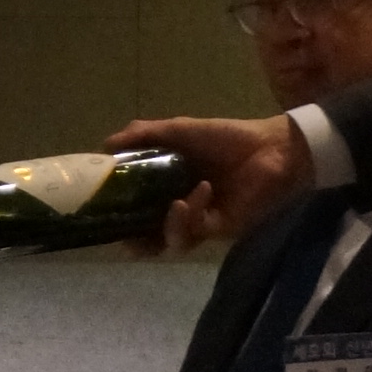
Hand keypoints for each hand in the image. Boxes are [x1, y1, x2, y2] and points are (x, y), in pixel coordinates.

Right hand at [107, 113, 310, 249]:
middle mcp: (180, 205)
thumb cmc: (224, 137)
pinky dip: (193, 214)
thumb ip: (142, 135)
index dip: (119, 213)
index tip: (100, 211)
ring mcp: (201, 219)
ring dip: (168, 226)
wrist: (270, 148)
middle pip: (151, 234)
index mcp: (167, 184)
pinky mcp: (222, 228)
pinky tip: (199, 193)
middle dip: (137, 242)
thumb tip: (104, 146)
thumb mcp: (177, 130)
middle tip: (126, 239)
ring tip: (173, 205)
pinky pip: (198, 231)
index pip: (137, 206)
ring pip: (173, 239)